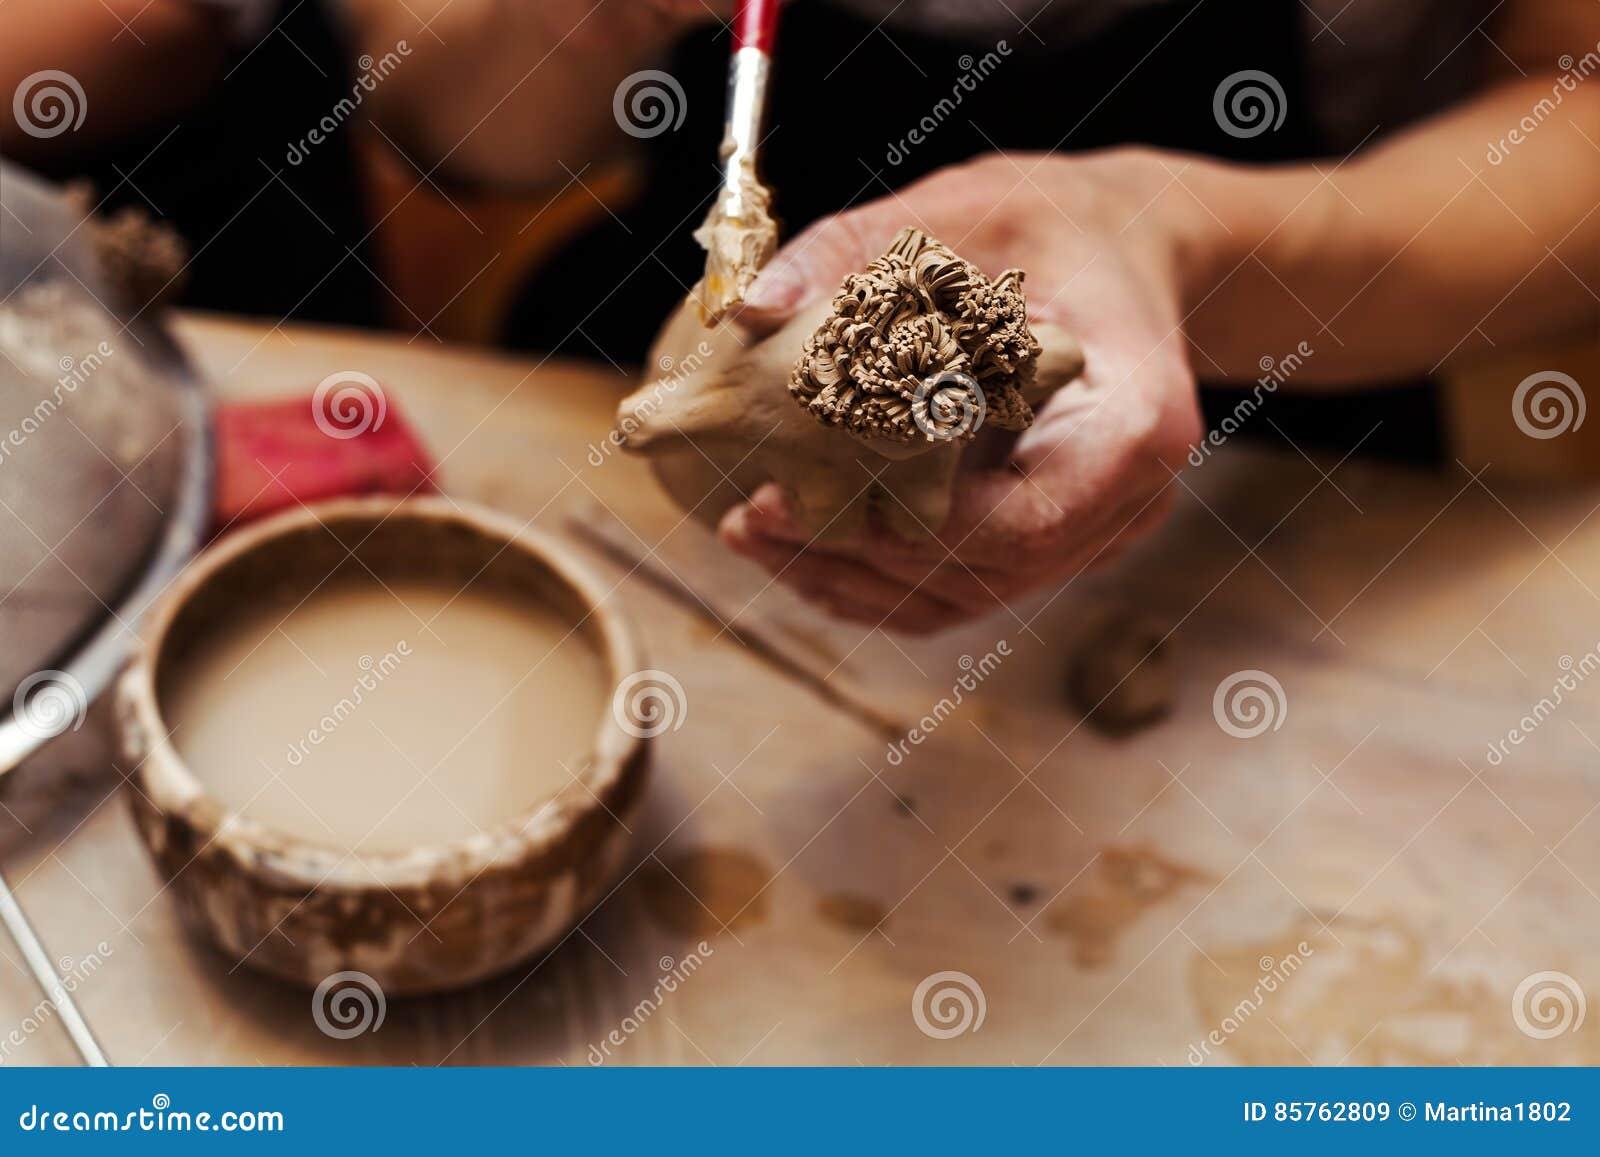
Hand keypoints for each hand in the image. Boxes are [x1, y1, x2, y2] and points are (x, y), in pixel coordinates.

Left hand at [719, 149, 1207, 633]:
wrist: (1121, 251)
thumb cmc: (1050, 223)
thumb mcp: (957, 211)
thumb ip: (849, 253)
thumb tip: (747, 308)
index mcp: (1132, 424)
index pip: (1022, 521)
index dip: (907, 529)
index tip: (798, 499)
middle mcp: (1128, 498)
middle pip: (984, 571)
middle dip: (857, 556)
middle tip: (748, 520)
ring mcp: (1098, 533)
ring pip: (964, 594)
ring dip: (852, 577)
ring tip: (752, 534)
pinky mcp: (1058, 546)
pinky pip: (963, 591)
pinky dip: (879, 582)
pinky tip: (798, 553)